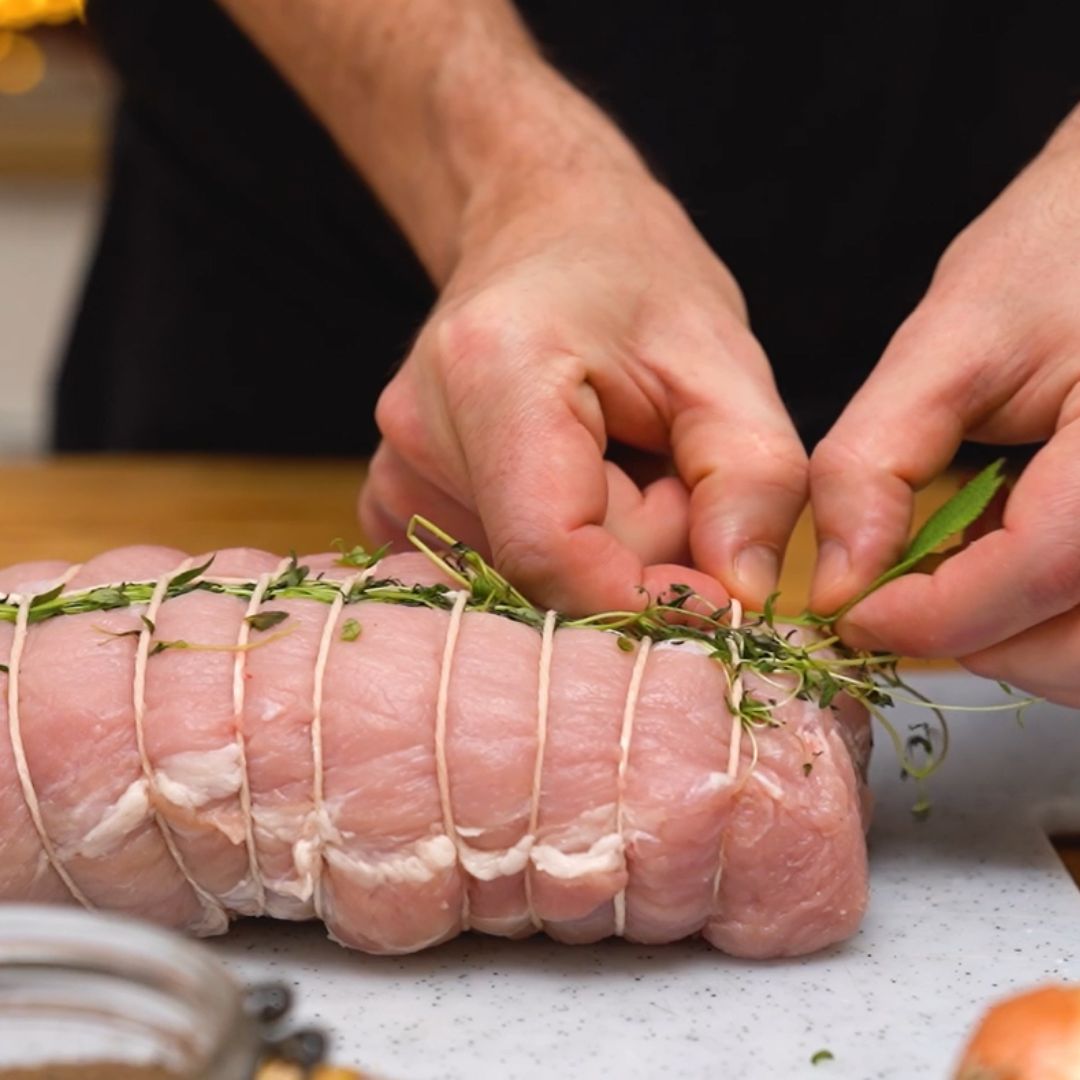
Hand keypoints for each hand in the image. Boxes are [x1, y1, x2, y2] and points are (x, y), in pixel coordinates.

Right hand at [361, 167, 806, 613]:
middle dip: (634, 552)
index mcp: (494, 371)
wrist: (540, 233)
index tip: (713, 584)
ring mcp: (393, 469)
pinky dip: (550, 548)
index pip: (551, 551)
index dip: (643, 594)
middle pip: (544, 570)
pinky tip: (561, 480)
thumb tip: (738, 597)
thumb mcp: (726, 363)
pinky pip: (490, 571)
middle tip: (661, 467)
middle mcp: (418, 428)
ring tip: (610, 461)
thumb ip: (752, 479)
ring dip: (596, 549)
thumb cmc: (636, 284)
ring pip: (522, 579)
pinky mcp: (391, 500)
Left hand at [809, 107, 1079, 703]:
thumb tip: (834, 581)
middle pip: (1079, 650)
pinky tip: (1010, 556)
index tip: (852, 612)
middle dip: (973, 642)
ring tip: (957, 564)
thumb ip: (877, 460)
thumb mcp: (955, 337)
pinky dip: (1048, 619)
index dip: (932, 613)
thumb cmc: (1065, 246)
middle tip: (897, 598)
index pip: (1043, 571)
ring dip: (1014, 640)